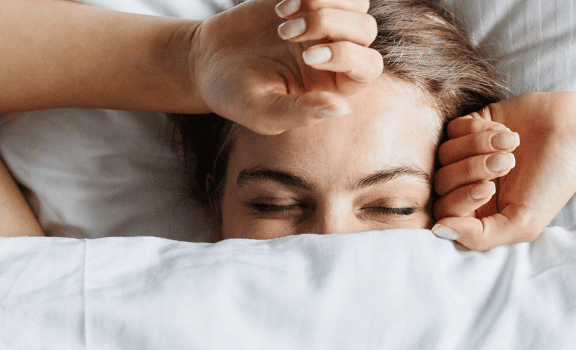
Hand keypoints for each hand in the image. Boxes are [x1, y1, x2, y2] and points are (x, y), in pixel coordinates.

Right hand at [191, 0, 382, 134]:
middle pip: (365, 29)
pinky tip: (280, 7)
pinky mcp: (306, 1)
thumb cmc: (237, 95)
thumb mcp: (265, 112)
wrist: (208, 61)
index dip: (346, 55)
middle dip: (330, 24)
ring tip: (285, 17)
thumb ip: (302, 113)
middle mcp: (337, 52)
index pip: (368, 67)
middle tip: (287, 34)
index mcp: (335, 85)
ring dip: (325, 2)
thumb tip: (343, 108)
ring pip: (357, 2)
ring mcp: (324, 24)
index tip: (307, 56)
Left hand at [433, 92, 575, 250]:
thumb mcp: (522, 223)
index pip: (444, 212)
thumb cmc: (553, 183)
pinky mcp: (471, 125)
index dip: (461, 198)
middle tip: (508, 163)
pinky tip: (506, 132)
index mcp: (477, 213)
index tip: (490, 187)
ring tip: (511, 145)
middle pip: (440, 182)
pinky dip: (478, 130)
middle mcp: (467, 185)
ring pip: (445, 153)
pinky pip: (453, 128)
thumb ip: (480, 236)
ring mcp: (466, 154)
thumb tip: (438, 231)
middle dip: (472, 170)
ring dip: (478, 147)